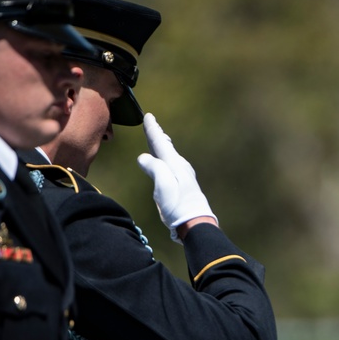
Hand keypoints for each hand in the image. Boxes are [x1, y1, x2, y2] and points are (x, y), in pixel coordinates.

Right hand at [136, 113, 216, 241]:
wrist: (195, 222)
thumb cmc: (178, 205)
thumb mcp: (163, 185)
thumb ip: (154, 168)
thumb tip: (143, 157)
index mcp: (174, 164)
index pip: (160, 143)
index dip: (153, 130)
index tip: (148, 116)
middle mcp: (180, 167)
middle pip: (166, 147)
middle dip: (158, 135)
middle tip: (153, 124)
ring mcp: (183, 176)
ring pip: (170, 155)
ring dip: (163, 146)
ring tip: (160, 139)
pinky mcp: (183, 186)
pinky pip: (172, 164)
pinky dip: (167, 157)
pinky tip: (167, 162)